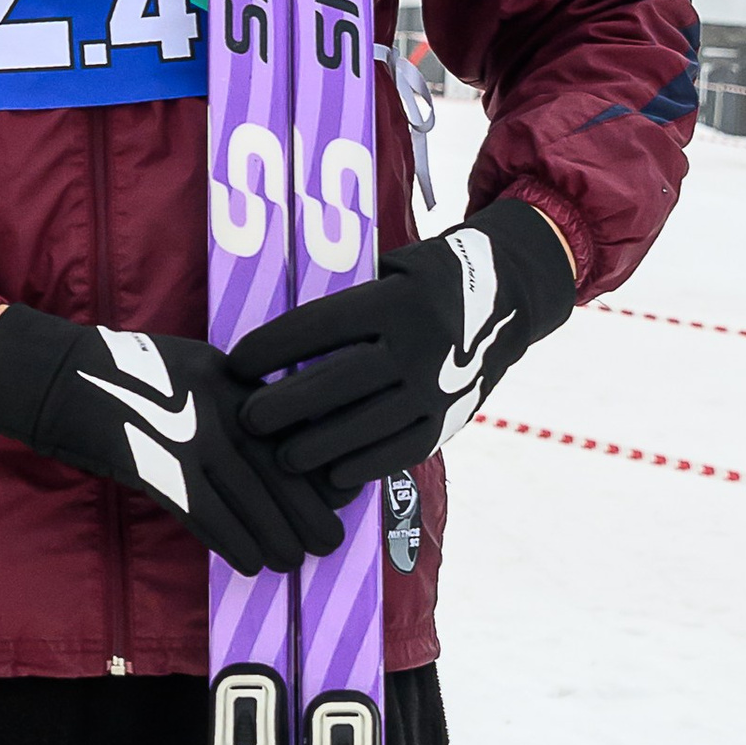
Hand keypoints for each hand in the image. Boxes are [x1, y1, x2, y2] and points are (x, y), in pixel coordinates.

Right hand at [0, 304, 342, 575]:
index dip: (318, 472)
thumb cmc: (132, 374)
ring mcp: (185, 440)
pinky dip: (231, 543)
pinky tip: (248, 563)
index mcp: (231, 380)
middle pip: (276, 471)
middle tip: (328, 542)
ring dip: (275, 539)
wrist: (64, 380)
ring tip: (291, 561)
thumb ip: (239, 394)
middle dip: (307, 514)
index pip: (289, 432)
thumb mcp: (197, 364)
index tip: (340, 497)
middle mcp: (215, 408)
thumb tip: (281, 434)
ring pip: (247, 500)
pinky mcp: (155, 470)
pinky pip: (204, 516)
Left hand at [232, 202, 576, 497]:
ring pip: (366, 425)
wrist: (509, 298)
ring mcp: (438, 385)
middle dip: (284, 405)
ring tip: (281, 458)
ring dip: (318, 446)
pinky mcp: (451, 418)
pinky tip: (332, 474)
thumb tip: (276, 338)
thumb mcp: (390, 270)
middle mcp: (419, 343)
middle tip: (247, 421)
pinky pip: (402, 450)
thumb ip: (345, 299)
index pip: (319, 325)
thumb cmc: (423, 282)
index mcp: (395, 300)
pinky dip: (365, 465)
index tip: (236, 363)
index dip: (272, 347)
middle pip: (337, 382)